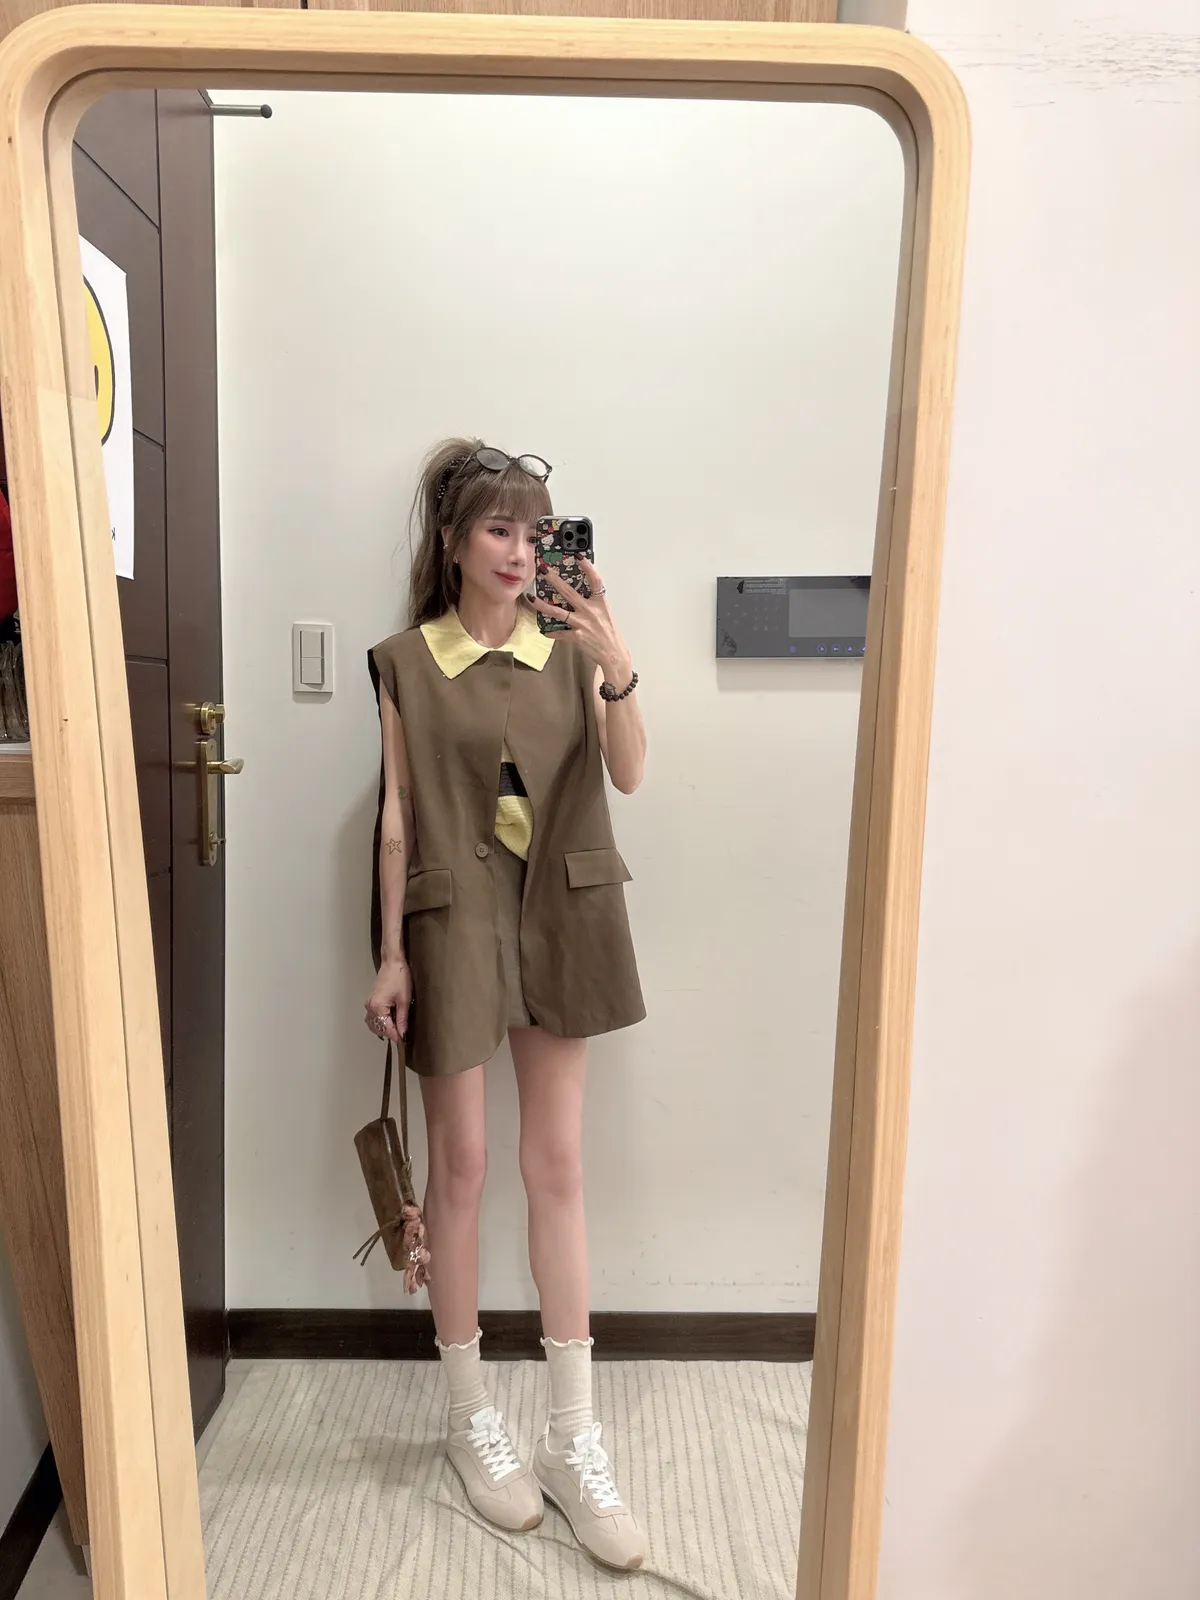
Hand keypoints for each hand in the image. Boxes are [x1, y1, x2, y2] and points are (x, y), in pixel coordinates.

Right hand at [364, 959, 411, 1042]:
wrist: (392, 963)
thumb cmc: (400, 978)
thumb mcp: (404, 1001)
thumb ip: (402, 1019)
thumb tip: (403, 1034)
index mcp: (378, 1008)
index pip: (386, 1029)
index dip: (396, 1036)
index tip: (404, 1042)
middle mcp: (370, 1007)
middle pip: (378, 1028)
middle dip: (389, 1032)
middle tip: (402, 1034)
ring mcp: (368, 1004)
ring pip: (374, 1024)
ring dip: (384, 1028)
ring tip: (397, 1027)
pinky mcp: (370, 1001)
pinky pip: (373, 1017)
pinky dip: (380, 1021)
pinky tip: (390, 1020)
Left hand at [533, 556, 632, 684]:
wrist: (614, 654)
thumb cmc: (610, 634)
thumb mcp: (605, 613)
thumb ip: (593, 603)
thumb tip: (578, 594)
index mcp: (600, 603)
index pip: (595, 581)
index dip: (588, 568)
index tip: (578, 556)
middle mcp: (590, 611)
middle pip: (569, 592)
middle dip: (554, 579)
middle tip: (543, 570)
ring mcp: (582, 624)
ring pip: (558, 612)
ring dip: (543, 605)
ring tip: (532, 598)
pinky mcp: (576, 637)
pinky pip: (560, 633)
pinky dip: (551, 632)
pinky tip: (544, 630)